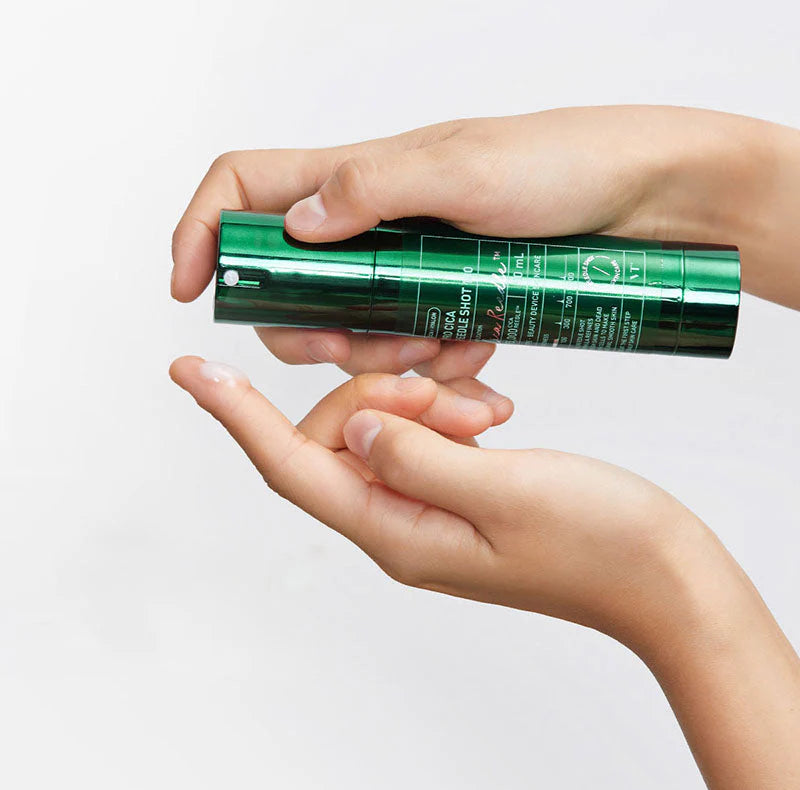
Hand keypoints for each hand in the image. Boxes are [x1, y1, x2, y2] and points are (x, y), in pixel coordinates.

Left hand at [169, 357, 700, 646]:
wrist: (660, 576)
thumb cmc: (598, 543)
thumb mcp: (505, 491)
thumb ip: (418, 455)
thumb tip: (355, 428)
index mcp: (397, 533)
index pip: (293, 469)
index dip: (237, 417)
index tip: (192, 371)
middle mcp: (398, 525)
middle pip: (340, 435)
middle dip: (383, 391)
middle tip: (453, 391)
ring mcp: (425, 510)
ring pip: (384, 429)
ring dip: (425, 398)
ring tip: (490, 407)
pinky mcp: (454, 492)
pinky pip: (422, 435)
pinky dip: (446, 410)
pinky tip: (491, 410)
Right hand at [172, 105, 799, 371]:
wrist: (648, 199)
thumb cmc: (567, 163)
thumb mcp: (465, 170)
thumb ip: (372, 191)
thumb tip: (295, 224)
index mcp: (359, 178)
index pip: (246, 188)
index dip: (204, 232)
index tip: (190, 290)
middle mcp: (372, 221)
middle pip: (291, 285)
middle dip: (314, 334)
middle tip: (372, 355)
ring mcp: (407, 262)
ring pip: (351, 327)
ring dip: (385, 360)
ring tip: (449, 358)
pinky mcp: (444, 294)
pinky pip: (408, 344)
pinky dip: (430, 365)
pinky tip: (474, 358)